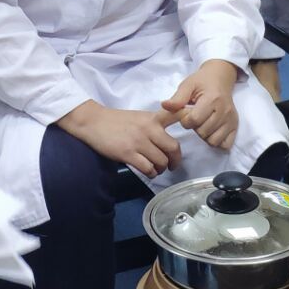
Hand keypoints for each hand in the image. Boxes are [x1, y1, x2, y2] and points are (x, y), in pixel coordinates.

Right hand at [59, 101, 183, 178]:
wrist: (93, 122)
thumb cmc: (116, 120)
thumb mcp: (139, 116)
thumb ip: (154, 124)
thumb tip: (167, 137)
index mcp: (153, 118)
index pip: (176, 115)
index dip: (188, 119)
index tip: (195, 125)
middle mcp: (149, 129)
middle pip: (173, 148)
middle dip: (175, 160)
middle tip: (173, 165)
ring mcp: (139, 142)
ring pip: (161, 161)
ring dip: (161, 169)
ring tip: (157, 169)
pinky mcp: (128, 154)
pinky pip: (147, 168)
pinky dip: (151, 173)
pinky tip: (148, 171)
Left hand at [162, 60, 239, 150]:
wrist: (220, 77)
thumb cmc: (202, 81)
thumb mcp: (188, 85)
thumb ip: (177, 98)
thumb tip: (164, 106)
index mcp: (212, 99)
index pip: (194, 120)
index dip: (185, 120)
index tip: (186, 113)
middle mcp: (224, 111)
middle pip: (203, 132)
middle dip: (195, 127)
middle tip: (196, 117)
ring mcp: (231, 120)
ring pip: (213, 141)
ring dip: (205, 135)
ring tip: (203, 123)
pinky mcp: (235, 126)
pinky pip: (225, 144)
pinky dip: (217, 141)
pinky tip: (212, 131)